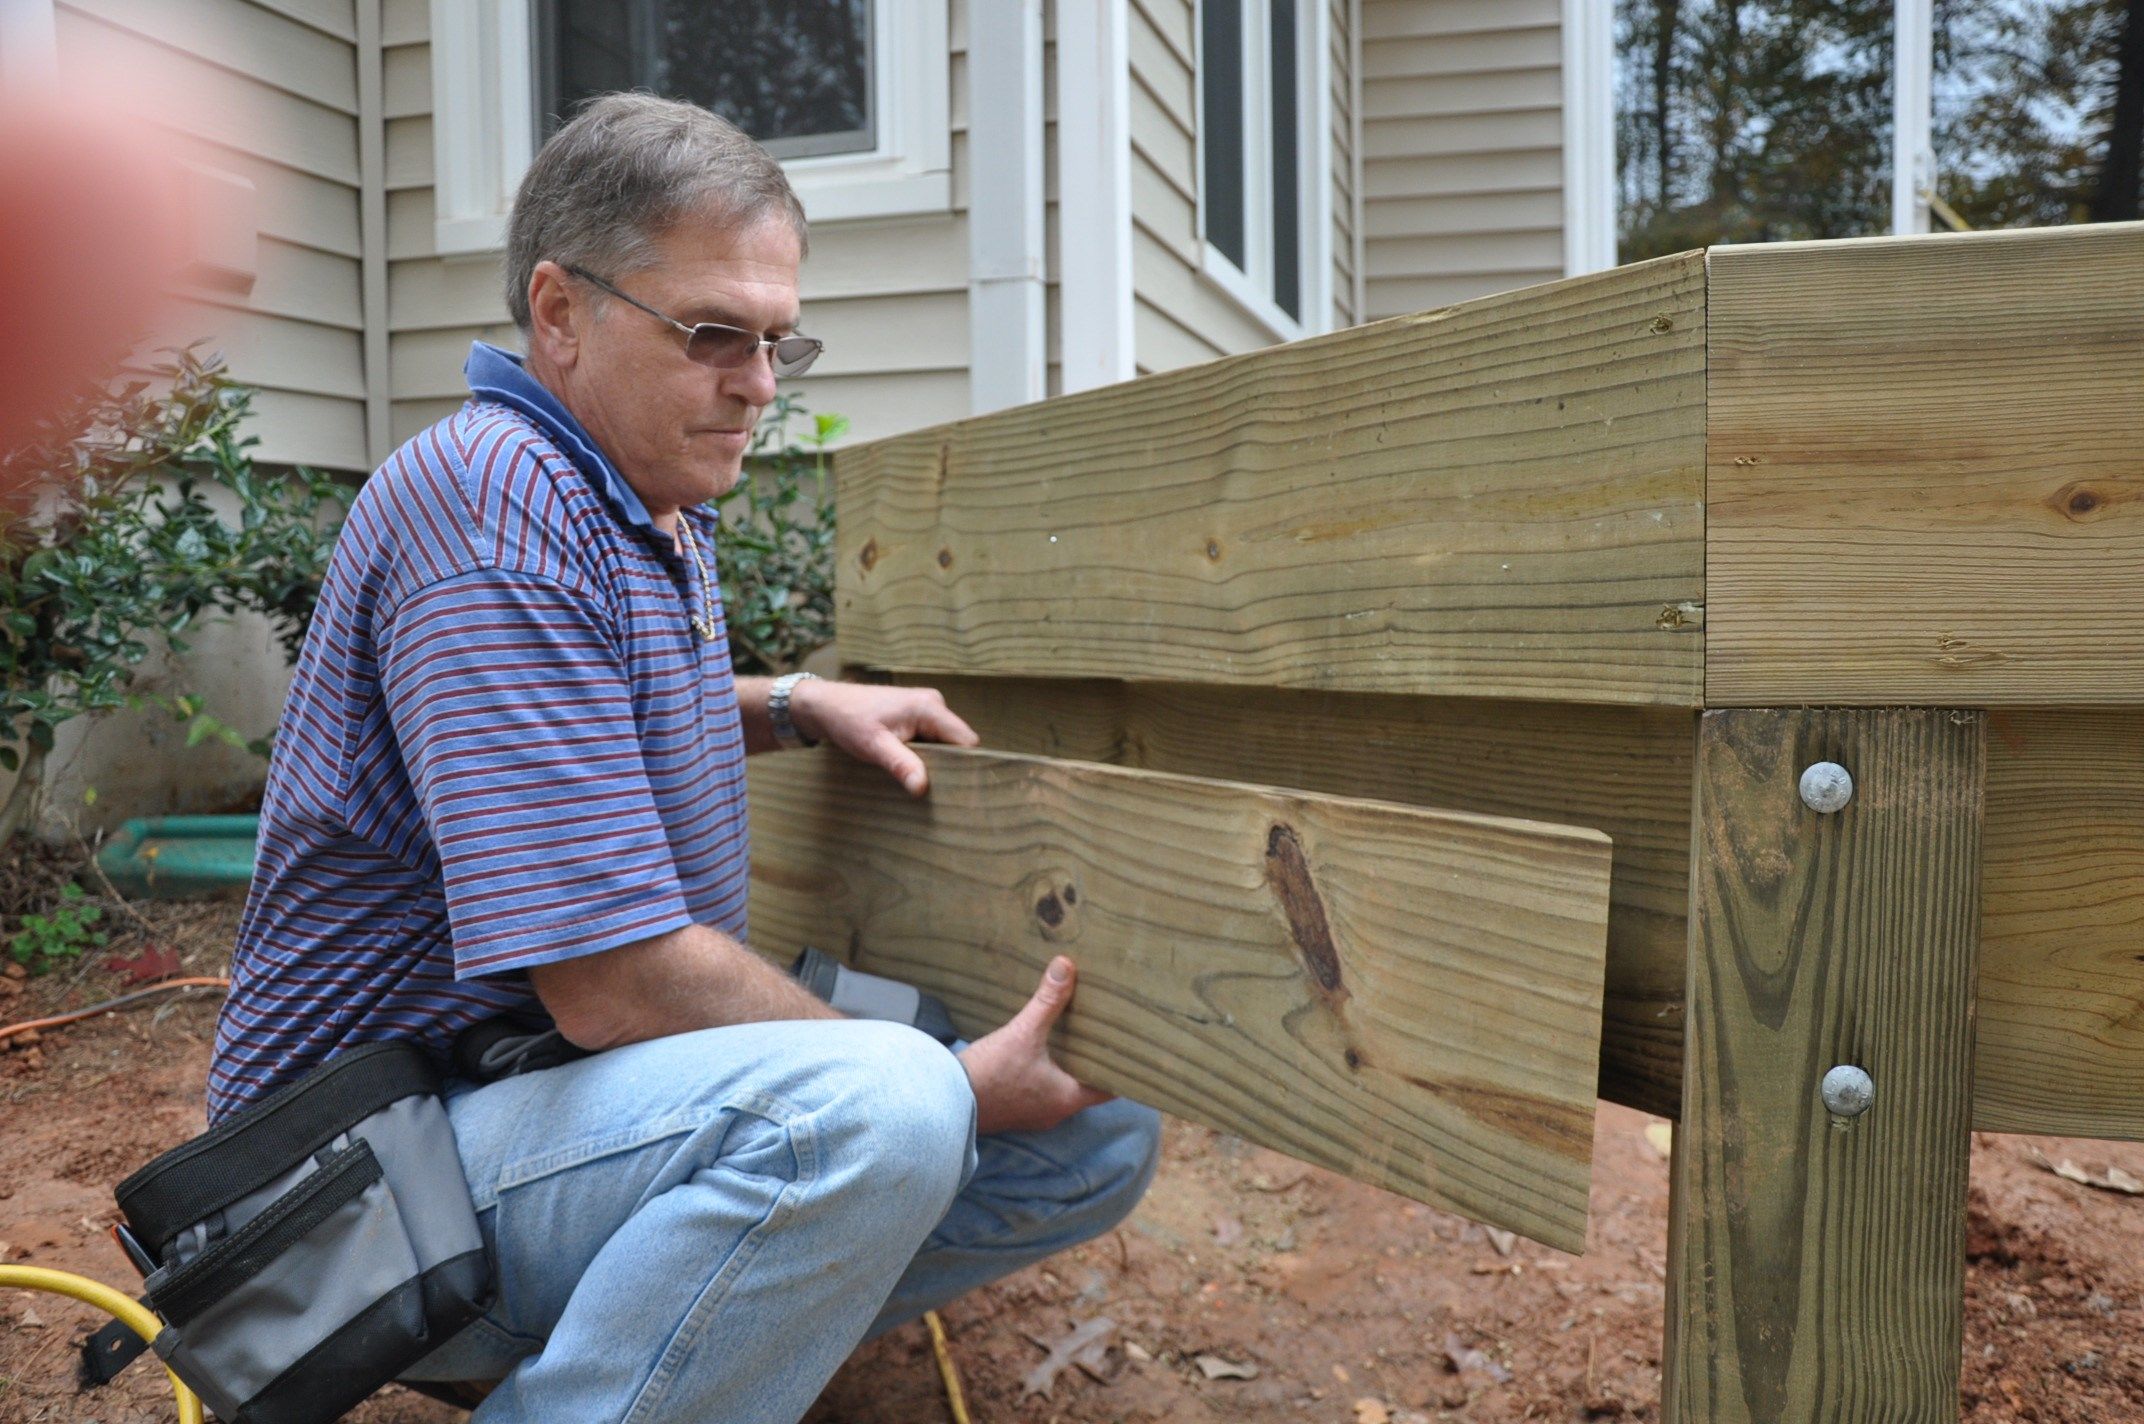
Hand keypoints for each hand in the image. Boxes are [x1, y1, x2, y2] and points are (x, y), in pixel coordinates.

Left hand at [791, 679, 977, 795]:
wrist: (826, 705)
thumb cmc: (849, 720)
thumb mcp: (874, 745)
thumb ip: (900, 764)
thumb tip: (922, 787)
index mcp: (930, 707)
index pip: (966, 741)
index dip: (966, 765)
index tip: (959, 790)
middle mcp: (934, 705)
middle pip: (958, 743)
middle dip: (951, 767)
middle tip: (940, 794)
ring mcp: (926, 710)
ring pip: (945, 744)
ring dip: (936, 763)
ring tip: (924, 784)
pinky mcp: (917, 718)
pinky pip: (933, 742)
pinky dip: (926, 757)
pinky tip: (913, 771)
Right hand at [957, 956, 1113, 1135]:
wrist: (946, 1102)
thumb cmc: (991, 1074)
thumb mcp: (1023, 1033)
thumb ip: (1047, 1001)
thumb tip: (1067, 966)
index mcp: (1068, 1098)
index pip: (1110, 1088)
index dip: (1122, 1069)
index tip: (1131, 1050)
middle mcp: (1056, 1112)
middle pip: (1087, 1087)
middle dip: (1093, 1062)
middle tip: (1105, 1036)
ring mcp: (1033, 1115)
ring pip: (1062, 1090)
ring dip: (1068, 1069)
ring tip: (1075, 1039)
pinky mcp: (1014, 1110)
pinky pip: (1039, 1092)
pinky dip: (1046, 1075)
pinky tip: (1040, 1054)